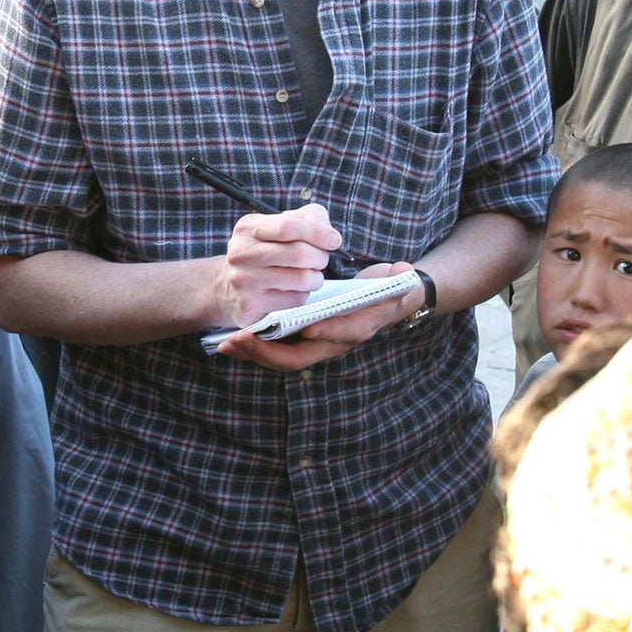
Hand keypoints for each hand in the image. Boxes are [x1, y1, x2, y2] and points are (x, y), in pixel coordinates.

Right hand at [213, 203, 341, 329]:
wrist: (227, 287)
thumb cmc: (265, 252)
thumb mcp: (279, 226)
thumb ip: (309, 219)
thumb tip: (331, 236)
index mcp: (248, 228)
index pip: (288, 226)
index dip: (318, 233)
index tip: (334, 240)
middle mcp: (242, 253)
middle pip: (299, 254)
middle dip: (320, 257)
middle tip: (320, 260)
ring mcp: (244, 281)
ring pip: (302, 279)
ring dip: (315, 278)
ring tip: (309, 275)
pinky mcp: (252, 305)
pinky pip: (295, 299)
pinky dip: (303, 294)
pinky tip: (293, 290)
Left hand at [217, 261, 423, 373]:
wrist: (390, 300)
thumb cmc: (390, 288)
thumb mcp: (396, 281)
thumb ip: (399, 278)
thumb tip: (404, 272)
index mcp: (358, 327)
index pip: (340, 336)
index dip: (324, 333)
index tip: (305, 328)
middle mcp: (335, 342)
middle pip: (299, 357)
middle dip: (267, 352)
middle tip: (239, 340)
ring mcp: (317, 345)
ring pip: (282, 359)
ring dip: (253, 353)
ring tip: (227, 344)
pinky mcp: (302, 341)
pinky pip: (275, 351)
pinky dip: (253, 348)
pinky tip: (232, 342)